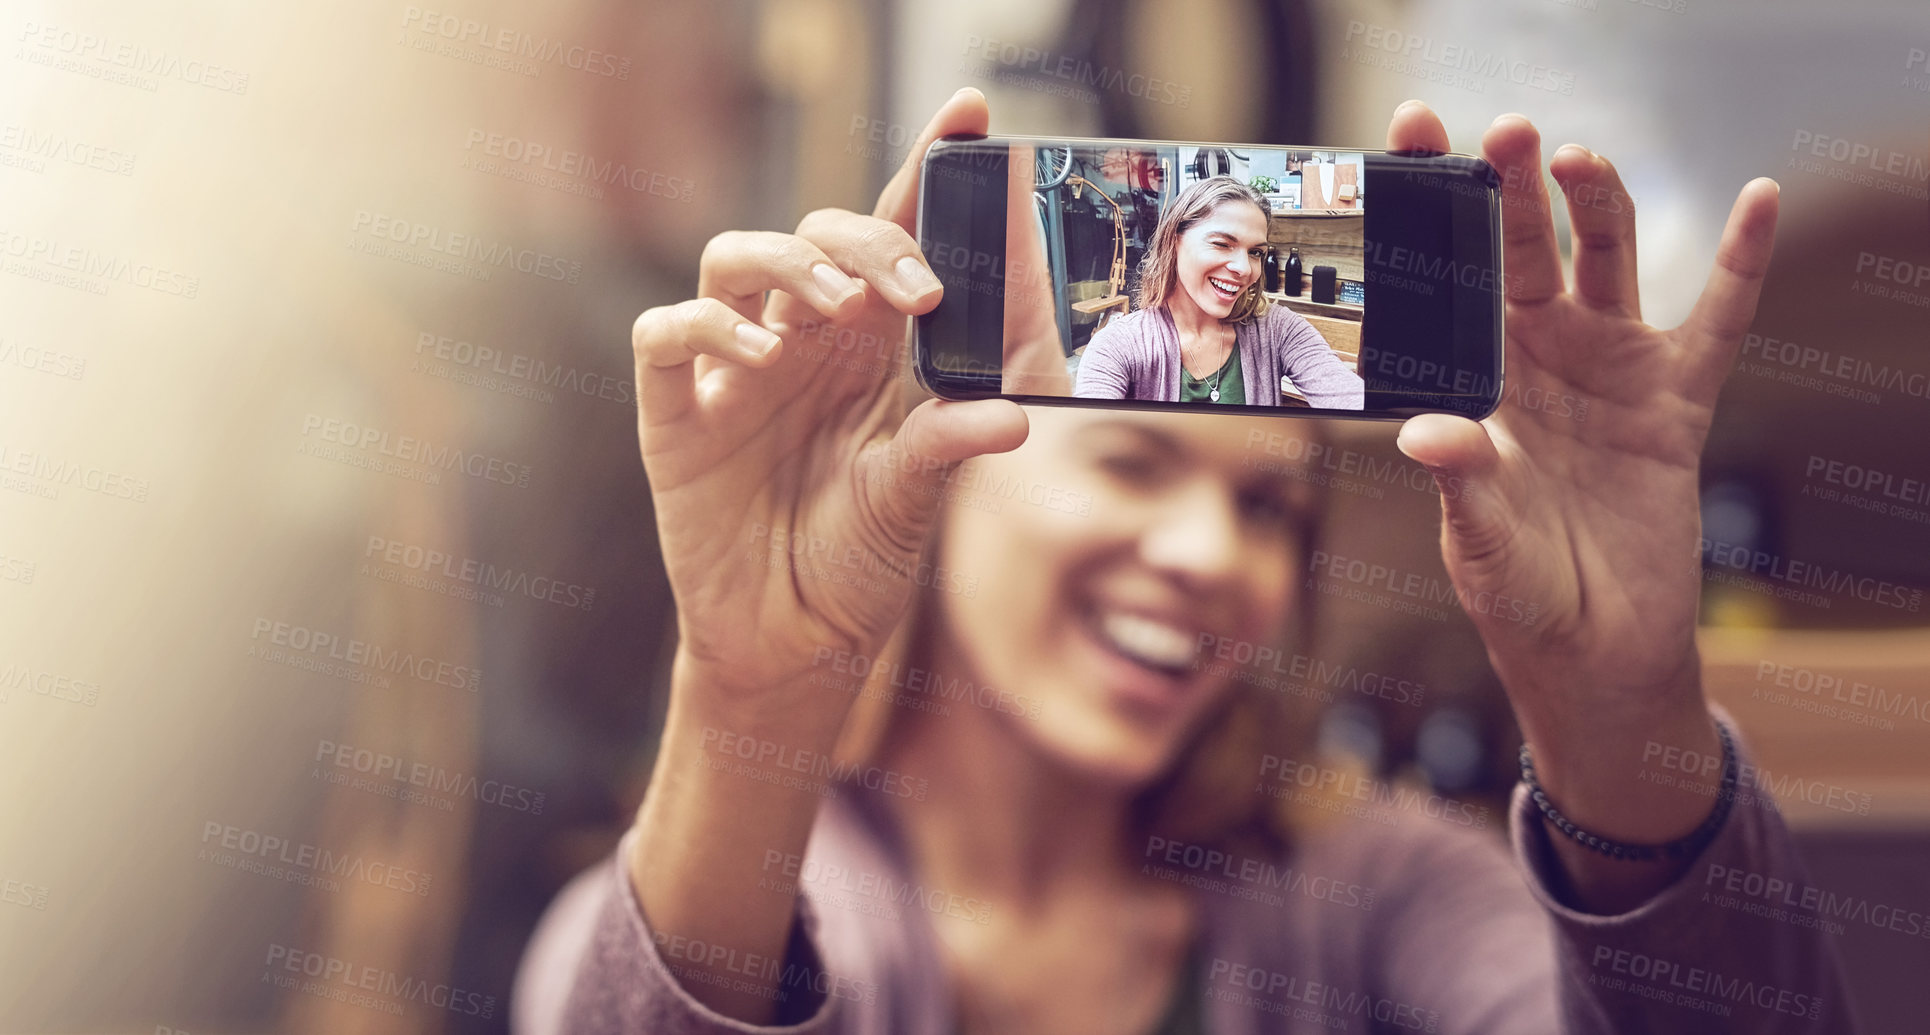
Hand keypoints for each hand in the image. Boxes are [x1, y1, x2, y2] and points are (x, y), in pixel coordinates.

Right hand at [630, 88, 1025, 722]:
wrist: (794, 645)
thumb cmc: (857, 560)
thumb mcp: (912, 500)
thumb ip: (945, 444)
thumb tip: (1011, 413)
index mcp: (867, 348)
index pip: (892, 236)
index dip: (923, 171)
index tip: (970, 116)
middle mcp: (800, 342)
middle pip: (818, 236)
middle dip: (869, 241)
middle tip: (919, 290)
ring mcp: (734, 372)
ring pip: (735, 259)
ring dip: (788, 263)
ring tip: (838, 309)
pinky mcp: (677, 415)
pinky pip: (667, 336)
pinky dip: (706, 327)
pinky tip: (760, 354)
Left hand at [1386, 103, 1775, 903]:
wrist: (1594, 655)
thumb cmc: (1520, 598)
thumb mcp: (1481, 545)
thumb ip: (1463, 485)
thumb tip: (1430, 434)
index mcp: (1474, 385)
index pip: (1441, 285)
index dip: (1423, 213)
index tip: (1405, 138)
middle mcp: (1536, 364)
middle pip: (1521, 255)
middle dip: (1507, 193)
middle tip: (1499, 132)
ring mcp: (1608, 375)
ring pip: (1605, 266)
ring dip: (1595, 207)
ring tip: (1577, 158)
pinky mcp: (1675, 406)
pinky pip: (1716, 324)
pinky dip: (1741, 265)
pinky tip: (1762, 198)